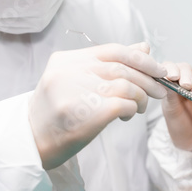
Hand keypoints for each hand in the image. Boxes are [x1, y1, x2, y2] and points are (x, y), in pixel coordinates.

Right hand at [29, 43, 167, 169]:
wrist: (32, 143)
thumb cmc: (57, 113)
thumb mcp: (77, 82)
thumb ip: (108, 64)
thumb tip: (144, 47)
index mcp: (66, 60)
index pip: (113, 50)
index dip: (140, 59)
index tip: (157, 69)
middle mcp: (69, 71)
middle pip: (122, 68)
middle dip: (147, 79)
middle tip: (159, 91)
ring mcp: (76, 91)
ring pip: (126, 85)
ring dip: (141, 97)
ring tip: (139, 107)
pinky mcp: (86, 112)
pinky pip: (123, 104)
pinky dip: (131, 109)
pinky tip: (125, 116)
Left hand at [161, 62, 191, 150]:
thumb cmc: (179, 124)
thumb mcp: (171, 110)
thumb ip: (170, 94)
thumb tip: (167, 79)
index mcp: (169, 83)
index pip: (168, 68)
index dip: (170, 69)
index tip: (172, 77)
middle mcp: (183, 79)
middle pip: (184, 68)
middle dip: (185, 76)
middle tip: (186, 86)